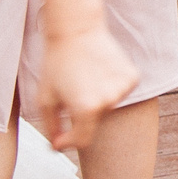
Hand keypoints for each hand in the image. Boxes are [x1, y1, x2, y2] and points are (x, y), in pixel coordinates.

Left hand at [32, 24, 137, 149]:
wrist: (77, 32)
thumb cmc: (56, 65)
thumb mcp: (44, 99)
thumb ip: (51, 127)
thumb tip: (58, 146)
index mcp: (86, 109)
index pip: (82, 140)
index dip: (69, 141)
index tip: (59, 138)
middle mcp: (108, 100)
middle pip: (95, 121)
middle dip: (81, 113)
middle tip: (70, 92)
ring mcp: (123, 88)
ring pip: (108, 106)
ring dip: (97, 99)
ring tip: (86, 78)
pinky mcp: (132, 77)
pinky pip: (120, 92)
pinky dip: (110, 87)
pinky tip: (100, 71)